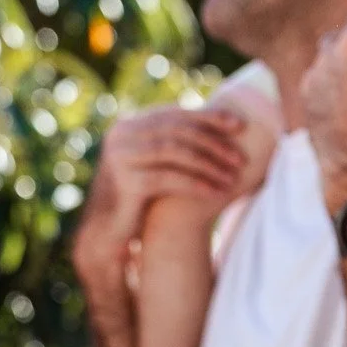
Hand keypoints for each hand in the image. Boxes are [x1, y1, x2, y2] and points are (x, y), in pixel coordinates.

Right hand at [73, 106, 248, 286]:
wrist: (106, 233)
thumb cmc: (137, 200)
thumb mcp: (154, 166)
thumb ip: (172, 144)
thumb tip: (213, 122)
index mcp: (129, 125)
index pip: (175, 114)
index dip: (208, 118)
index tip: (239, 125)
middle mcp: (121, 135)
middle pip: (177, 130)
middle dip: (213, 142)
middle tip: (240, 158)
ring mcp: (120, 157)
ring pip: (174, 151)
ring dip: (209, 164)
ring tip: (233, 178)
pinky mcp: (125, 183)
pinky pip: (168, 178)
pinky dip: (195, 184)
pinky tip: (216, 192)